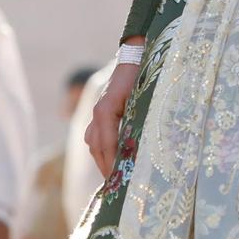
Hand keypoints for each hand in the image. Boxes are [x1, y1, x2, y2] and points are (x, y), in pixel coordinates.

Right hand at [87, 60, 140, 177]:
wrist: (138, 53)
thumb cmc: (145, 75)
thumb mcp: (145, 99)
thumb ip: (141, 122)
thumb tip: (143, 148)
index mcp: (107, 109)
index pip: (107, 143)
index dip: (113, 162)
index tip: (120, 179)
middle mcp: (99, 110)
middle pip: (97, 146)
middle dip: (105, 166)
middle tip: (116, 186)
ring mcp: (98, 109)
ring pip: (93, 141)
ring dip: (101, 159)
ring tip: (112, 176)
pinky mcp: (101, 109)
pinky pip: (94, 134)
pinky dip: (100, 148)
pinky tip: (109, 158)